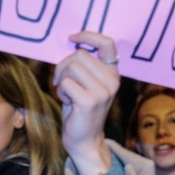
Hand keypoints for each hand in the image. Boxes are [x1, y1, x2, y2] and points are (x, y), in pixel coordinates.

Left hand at [53, 31, 119, 174]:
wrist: (85, 139)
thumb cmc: (82, 109)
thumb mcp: (88, 83)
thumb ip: (85, 66)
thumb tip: (71, 44)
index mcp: (113, 73)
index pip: (107, 44)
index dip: (88, 35)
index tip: (72, 38)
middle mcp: (112, 81)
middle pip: (80, 55)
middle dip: (64, 65)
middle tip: (62, 80)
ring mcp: (103, 91)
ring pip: (71, 67)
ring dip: (62, 79)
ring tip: (68, 93)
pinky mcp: (89, 101)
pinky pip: (65, 83)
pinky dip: (61, 91)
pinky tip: (68, 102)